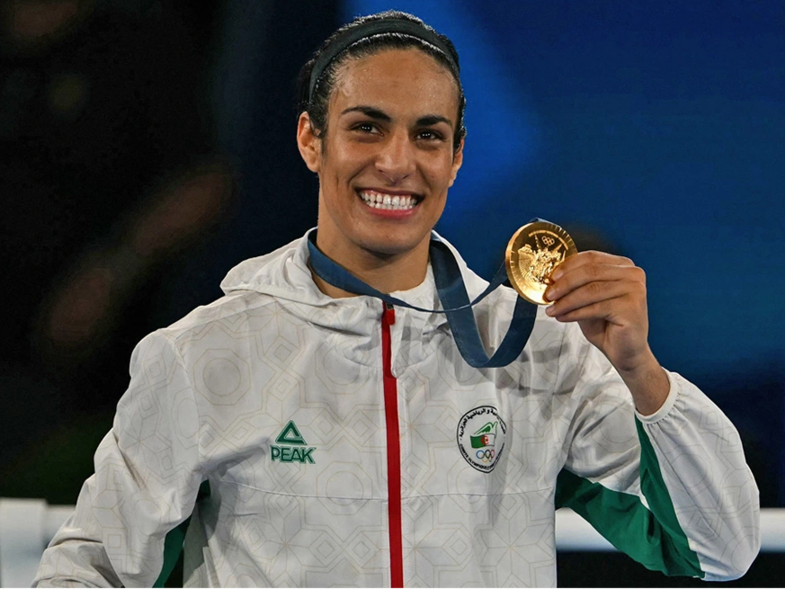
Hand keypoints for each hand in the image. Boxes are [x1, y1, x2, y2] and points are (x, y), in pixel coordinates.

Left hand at [543, 251, 667, 413]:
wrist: (625, 352)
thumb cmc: (606, 324)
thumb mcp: (587, 300)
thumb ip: (575, 286)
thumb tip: (551, 279)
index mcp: (623, 266)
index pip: (591, 258)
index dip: (568, 266)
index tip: (550, 277)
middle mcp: (633, 274)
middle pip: (590, 272)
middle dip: (564, 283)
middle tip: (548, 295)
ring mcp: (635, 289)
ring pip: (591, 290)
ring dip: (566, 300)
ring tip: (552, 309)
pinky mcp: (632, 307)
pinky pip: (596, 307)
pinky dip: (575, 312)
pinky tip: (562, 317)